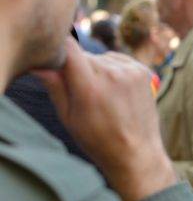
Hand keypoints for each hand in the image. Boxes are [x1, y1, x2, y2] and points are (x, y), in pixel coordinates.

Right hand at [35, 38, 175, 200]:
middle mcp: (113, 74)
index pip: (69, 48)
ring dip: (96, 69)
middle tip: (81, 93)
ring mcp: (131, 71)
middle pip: (84, 55)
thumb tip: (41, 64)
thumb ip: (55, 86)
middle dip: (77, 68)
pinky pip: (118, 60)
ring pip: (101, 58)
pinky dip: (113, 69)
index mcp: (91, 87)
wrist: (136, 152)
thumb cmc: (98, 139)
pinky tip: (115, 90)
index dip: (59, 52)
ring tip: (102, 95)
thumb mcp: (68, 117)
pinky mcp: (143, 70)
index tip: (55, 64)